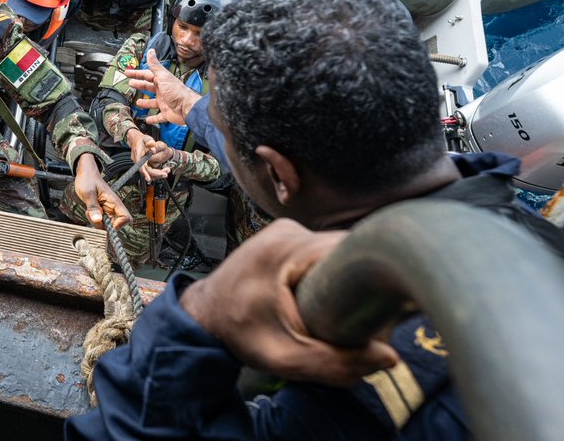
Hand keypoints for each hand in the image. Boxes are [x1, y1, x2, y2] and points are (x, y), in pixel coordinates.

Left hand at [73, 153, 132, 228]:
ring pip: (106, 225)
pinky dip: (93, 220)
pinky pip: (100, 221)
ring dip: (97, 222)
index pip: (126, 218)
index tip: (107, 225)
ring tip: (90, 212)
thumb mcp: (88, 193)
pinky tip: (89, 212)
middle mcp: (113, 207)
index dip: (119, 225)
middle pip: (116, 225)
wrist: (85, 174)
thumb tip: (97, 220)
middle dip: (104, 226)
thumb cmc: (88, 179)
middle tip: (94, 217)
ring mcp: (107, 210)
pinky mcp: (101, 212)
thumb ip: (92, 207)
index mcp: (114, 201)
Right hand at [126, 48, 199, 124]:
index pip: (147, 75)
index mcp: (161, 81)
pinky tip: (147, 119)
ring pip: (152, 102)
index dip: (137, 74)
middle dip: (139, 85)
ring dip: (145, 102)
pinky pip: (158, 116)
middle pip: (148, 87)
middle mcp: (163, 91)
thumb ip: (155, 65)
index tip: (127, 73)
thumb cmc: (176, 92)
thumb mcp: (163, 76)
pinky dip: (153, 118)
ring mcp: (164, 102)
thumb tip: (151, 51)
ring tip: (137, 102)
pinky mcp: (166, 113)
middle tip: (130, 83)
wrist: (187, 107)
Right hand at [126, 127, 175, 180]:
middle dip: (155, 174)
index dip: (144, 172)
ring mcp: (140, 164)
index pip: (140, 165)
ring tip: (166, 171)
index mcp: (137, 154)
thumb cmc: (142, 140)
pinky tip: (163, 172)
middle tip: (165, 174)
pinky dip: (156, 173)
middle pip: (145, 171)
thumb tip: (153, 148)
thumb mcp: (146, 138)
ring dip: (157, 174)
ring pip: (148, 172)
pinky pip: (149, 171)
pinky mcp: (144, 165)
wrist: (136, 140)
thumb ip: (149, 142)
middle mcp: (138, 161)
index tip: (148, 178)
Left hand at [179, 219, 398, 385]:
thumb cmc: (240, 334)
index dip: (374, 276)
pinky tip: (325, 296)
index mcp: (285, 250)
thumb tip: (389, 357)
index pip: (352, 249)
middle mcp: (286, 231)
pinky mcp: (283, 236)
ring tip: (342, 309)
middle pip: (346, 248)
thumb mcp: (285, 358)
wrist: (205, 316)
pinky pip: (320, 249)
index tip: (378, 308)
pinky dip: (329, 270)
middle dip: (360, 281)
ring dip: (345, 276)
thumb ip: (336, 363)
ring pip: (335, 248)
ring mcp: (283, 230)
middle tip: (362, 317)